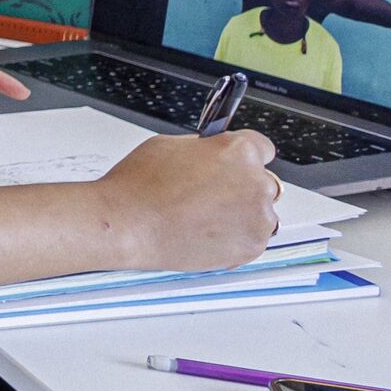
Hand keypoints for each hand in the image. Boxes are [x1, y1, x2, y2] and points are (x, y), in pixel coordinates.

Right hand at [99, 130, 283, 272]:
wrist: (127, 225)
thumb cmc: (140, 186)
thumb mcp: (170, 145)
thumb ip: (204, 148)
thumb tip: (211, 154)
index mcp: (239, 150)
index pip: (262, 148)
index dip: (244, 157)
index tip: (235, 166)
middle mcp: (256, 182)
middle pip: (262, 182)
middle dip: (240, 187)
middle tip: (208, 196)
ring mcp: (258, 217)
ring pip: (259, 213)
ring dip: (240, 214)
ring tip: (203, 219)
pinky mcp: (251, 246)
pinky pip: (252, 238)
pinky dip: (234, 239)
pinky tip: (205, 234)